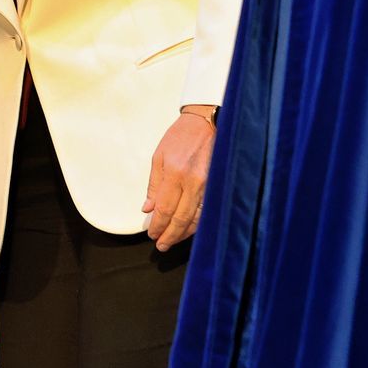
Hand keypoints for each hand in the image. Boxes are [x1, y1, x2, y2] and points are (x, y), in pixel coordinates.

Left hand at [143, 110, 216, 251]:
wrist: (206, 122)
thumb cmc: (180, 137)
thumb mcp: (159, 156)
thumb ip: (154, 185)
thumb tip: (148, 209)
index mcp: (175, 173)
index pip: (165, 209)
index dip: (158, 225)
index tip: (152, 234)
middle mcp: (194, 181)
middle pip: (181, 218)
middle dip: (169, 235)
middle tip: (161, 245)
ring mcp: (210, 184)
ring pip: (197, 218)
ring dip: (184, 233)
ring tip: (173, 240)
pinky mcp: (219, 185)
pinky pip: (208, 210)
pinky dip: (198, 223)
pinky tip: (190, 229)